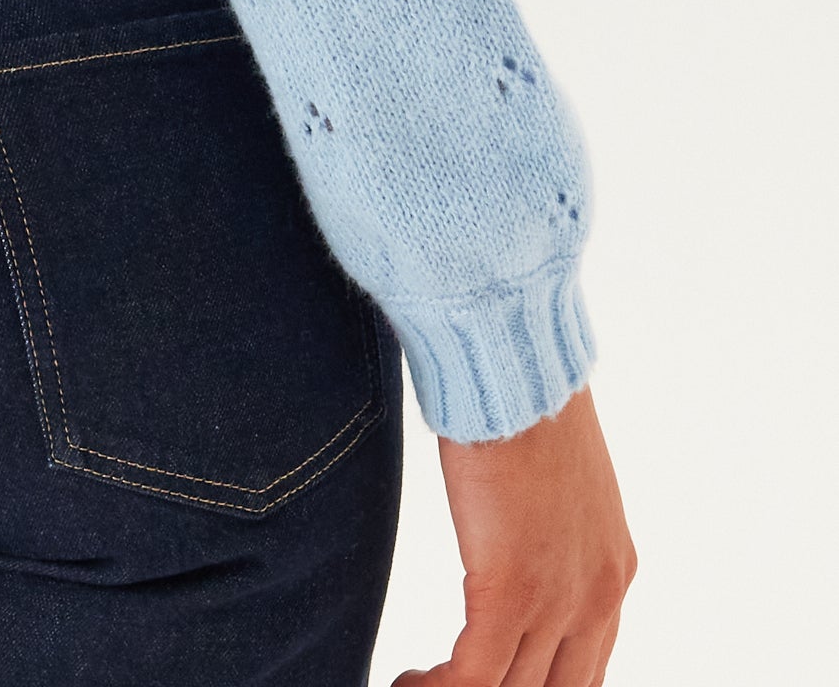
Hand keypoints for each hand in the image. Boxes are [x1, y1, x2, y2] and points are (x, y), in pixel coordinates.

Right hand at [393, 383, 635, 686]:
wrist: (511, 367)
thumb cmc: (523, 401)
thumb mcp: (558, 483)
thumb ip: (551, 531)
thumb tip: (518, 545)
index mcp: (613, 573)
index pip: (586, 670)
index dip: (536, 685)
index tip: (488, 676)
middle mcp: (598, 598)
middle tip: (450, 681)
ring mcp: (558, 601)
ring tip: (417, 684)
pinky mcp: (507, 594)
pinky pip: (474, 678)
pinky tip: (408, 680)